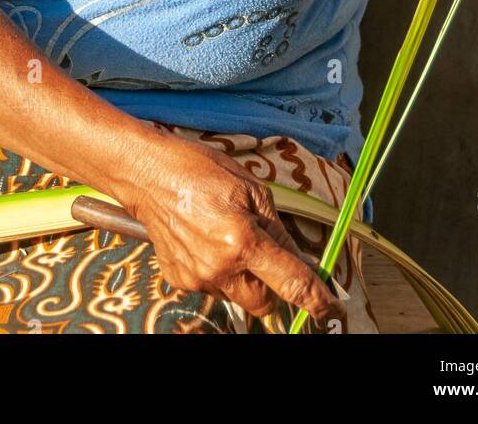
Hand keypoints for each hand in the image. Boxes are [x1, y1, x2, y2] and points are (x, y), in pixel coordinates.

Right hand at [111, 127, 346, 325]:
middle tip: (268, 257)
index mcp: (242, 241)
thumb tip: (299, 257)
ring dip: (243, 276)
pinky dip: (219, 270)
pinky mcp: (179, 279)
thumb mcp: (250, 187)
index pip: (291, 283)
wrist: (146, 173)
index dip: (317, 300)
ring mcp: (197, 277)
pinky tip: (207, 239)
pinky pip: (212, 286)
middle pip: (263, 303)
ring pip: (237, 295)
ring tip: (227, 236)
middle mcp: (220, 268)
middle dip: (273, 287)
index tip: (331, 307)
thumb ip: (277, 228)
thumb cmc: (198, 170)